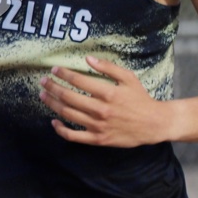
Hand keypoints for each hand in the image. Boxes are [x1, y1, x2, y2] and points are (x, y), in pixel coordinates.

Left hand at [42, 56, 175, 146]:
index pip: (78, 81)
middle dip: (52, 87)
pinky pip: (72, 136)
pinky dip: (60, 129)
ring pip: (67, 114)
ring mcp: (97, 126)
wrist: (154, 124)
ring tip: (43, 95)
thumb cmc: (140, 99)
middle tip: (43, 81)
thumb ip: (108, 68)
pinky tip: (53, 121)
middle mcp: (101, 110)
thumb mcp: (129, 78)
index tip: (54, 70)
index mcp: (108, 93)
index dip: (63, 74)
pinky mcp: (97, 139)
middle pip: (68, 97)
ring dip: (52, 103)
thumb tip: (88, 58)